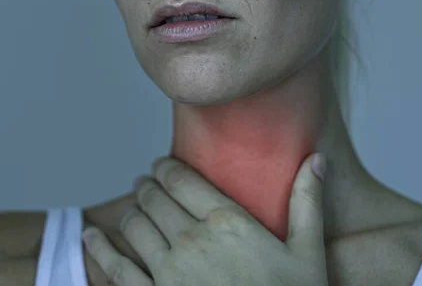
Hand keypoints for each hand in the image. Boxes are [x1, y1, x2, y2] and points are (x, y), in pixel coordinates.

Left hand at [82, 153, 328, 285]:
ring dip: (132, 210)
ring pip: (136, 226)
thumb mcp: (308, 251)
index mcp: (228, 223)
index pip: (182, 180)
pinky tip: (92, 237)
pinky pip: (118, 269)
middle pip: (155, 199)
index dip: (165, 167)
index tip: (160, 164)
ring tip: (134, 205)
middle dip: (147, 185)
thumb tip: (318, 159)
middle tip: (146, 181)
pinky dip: (100, 249)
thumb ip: (307, 202)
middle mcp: (192, 241)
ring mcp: (169, 274)